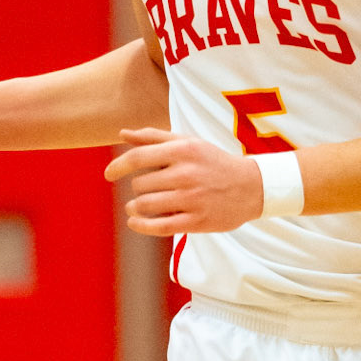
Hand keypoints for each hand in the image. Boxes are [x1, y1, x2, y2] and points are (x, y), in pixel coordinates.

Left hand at [104, 127, 262, 235]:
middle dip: (137, 188)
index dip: (117, 166)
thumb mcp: (188, 143)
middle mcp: (186, 174)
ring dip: (135, 207)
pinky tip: (135, 223)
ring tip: (136, 206)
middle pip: (140, 184)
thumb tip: (122, 134)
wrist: (252, 186)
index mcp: (182, 151)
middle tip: (145, 189)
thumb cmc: (213, 162)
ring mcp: (192, 199)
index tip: (108, 174)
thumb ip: (154, 138)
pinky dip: (141, 226)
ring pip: (146, 205)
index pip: (138, 158)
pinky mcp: (197, 221)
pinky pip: (159, 226)